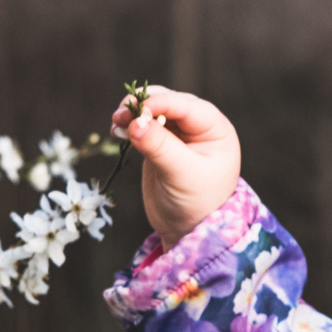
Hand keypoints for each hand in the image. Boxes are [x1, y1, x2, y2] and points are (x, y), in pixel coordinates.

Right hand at [111, 85, 240, 246]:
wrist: (187, 230)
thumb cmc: (197, 203)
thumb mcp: (182, 175)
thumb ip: (160, 146)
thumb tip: (135, 122)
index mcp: (216, 129)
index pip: (186, 106)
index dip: (160, 103)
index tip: (136, 110)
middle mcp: (199, 126)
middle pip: (167, 102)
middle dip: (143, 105)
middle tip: (120, 116)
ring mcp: (178, 133)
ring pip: (152, 111)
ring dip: (132, 114)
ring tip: (116, 124)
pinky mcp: (160, 143)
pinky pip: (143, 126)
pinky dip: (129, 125)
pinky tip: (116, 131)